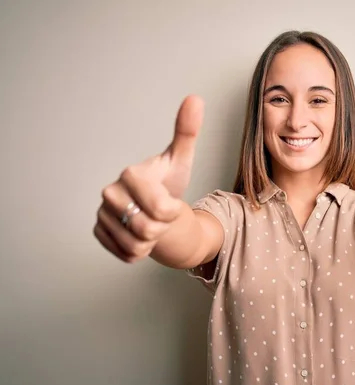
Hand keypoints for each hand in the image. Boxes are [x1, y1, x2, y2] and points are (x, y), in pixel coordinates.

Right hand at [94, 95, 204, 261]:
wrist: (157, 207)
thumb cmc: (169, 183)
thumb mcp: (181, 160)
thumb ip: (187, 131)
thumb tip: (195, 99)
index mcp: (130, 174)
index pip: (161, 209)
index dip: (173, 211)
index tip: (172, 202)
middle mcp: (109, 193)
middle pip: (147, 229)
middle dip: (162, 227)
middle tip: (161, 215)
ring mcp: (101, 214)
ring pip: (137, 245)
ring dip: (152, 240)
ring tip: (151, 222)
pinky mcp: (99, 233)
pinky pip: (126, 255)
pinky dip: (140, 250)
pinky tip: (140, 233)